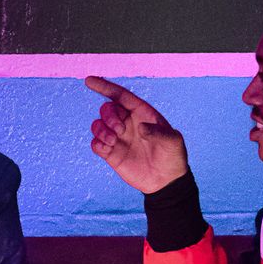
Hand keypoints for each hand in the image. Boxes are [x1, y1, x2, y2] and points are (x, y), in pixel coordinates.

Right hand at [85, 75, 191, 194]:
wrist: (166, 181)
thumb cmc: (172, 157)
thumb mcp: (173, 141)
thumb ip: (158, 132)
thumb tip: (140, 127)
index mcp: (142, 113)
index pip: (120, 96)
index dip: (105, 87)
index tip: (89, 81)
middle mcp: (127, 123)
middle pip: (107, 109)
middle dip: (109, 116)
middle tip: (119, 130)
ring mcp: (118, 138)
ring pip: (97, 125)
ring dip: (101, 130)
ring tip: (113, 141)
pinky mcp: (111, 154)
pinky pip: (95, 144)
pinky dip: (97, 144)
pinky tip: (108, 149)